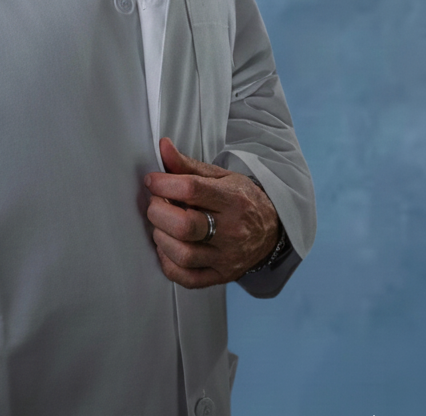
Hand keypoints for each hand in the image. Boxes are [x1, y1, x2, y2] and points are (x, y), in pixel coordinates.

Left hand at [144, 137, 279, 288]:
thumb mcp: (219, 176)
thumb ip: (187, 164)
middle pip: (184, 226)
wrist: (272, 228)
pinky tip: (168, 248)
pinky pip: (187, 278)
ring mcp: (227, 257)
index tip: (152, 181)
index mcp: (232, 200)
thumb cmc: (242, 199)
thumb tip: (163, 146)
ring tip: (162, 225)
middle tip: (156, 203)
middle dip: (158, 212)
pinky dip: (169, 264)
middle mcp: (232, 231)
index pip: (191, 190)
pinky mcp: (222, 275)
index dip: (163, 184)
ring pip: (183, 254)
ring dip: (161, 237)